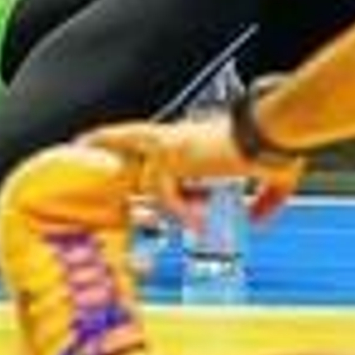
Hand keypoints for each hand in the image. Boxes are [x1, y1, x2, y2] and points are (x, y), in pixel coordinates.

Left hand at [82, 114, 305, 225]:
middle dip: (103, 139)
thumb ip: (265, 201)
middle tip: (78, 143)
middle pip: (128, 134)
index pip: (157, 143)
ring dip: (162, 199)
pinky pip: (165, 193)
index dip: (149, 161)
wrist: (275, 132)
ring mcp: (173, 146)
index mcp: (195, 140)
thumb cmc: (276, 147)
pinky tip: (197, 222)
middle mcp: (178, 139)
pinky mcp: (175, 157)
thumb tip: (259, 221)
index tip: (145, 178)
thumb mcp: (274, 180)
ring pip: (146, 174)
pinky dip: (180, 211)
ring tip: (174, 208)